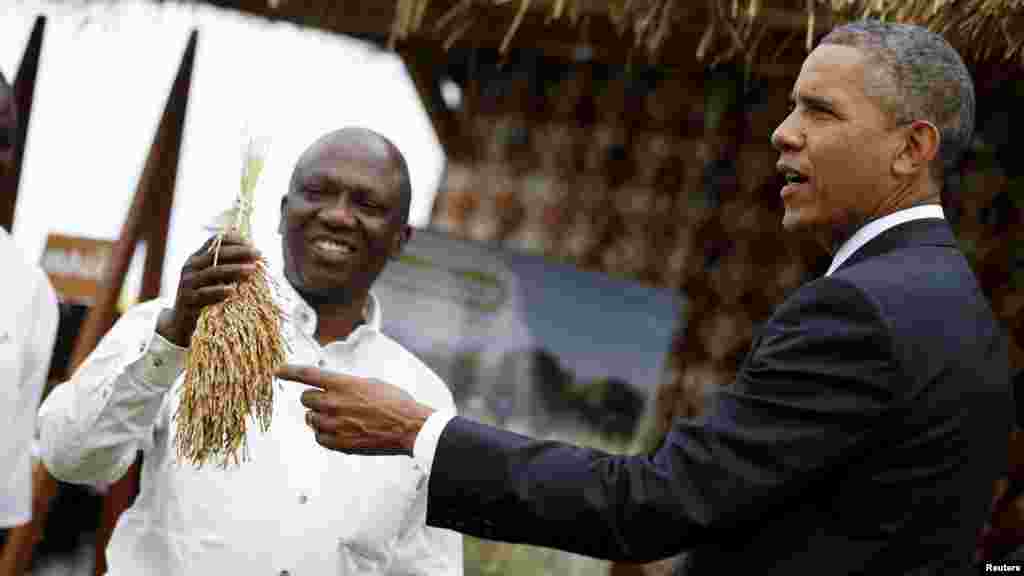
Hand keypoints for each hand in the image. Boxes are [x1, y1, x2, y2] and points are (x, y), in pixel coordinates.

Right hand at [156, 232, 260, 346]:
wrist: (180, 321)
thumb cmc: (203, 297)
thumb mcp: (213, 280)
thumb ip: (228, 268)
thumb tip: (254, 260)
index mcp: (196, 258)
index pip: (214, 241)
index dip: (234, 240)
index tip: (252, 243)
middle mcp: (190, 267)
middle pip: (215, 254)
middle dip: (239, 252)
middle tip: (258, 254)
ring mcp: (187, 283)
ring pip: (212, 272)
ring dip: (234, 270)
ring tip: (251, 270)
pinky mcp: (187, 300)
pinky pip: (204, 294)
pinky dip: (219, 291)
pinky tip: (232, 291)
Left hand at [276, 364, 434, 455]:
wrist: (408, 427)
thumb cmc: (394, 403)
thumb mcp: (370, 383)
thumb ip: (347, 385)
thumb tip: (333, 388)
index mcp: (343, 384)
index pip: (307, 374)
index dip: (289, 371)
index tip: (278, 371)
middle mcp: (334, 403)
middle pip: (306, 399)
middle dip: (313, 399)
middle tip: (327, 401)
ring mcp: (335, 424)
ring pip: (310, 419)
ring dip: (319, 416)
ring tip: (339, 418)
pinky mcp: (338, 443)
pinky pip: (319, 437)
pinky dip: (325, 433)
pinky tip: (340, 431)